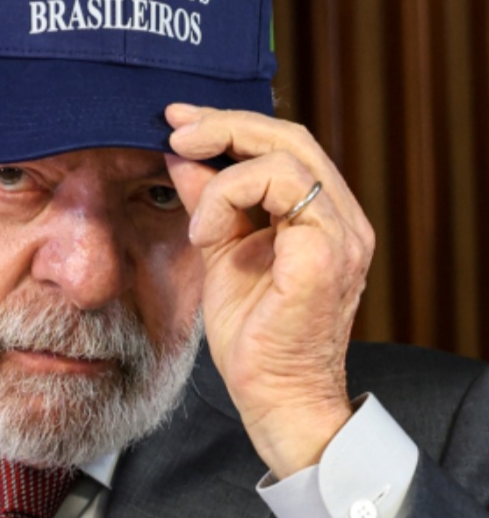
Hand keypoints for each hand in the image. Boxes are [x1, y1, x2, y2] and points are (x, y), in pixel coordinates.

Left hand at [165, 104, 374, 478]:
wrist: (274, 396)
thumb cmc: (252, 333)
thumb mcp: (221, 251)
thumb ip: (209, 201)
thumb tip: (181, 155)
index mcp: (321, 216)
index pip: (284, 145)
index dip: (231, 124)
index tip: (179, 121)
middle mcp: (341, 218)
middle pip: (289, 137)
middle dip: (224, 125)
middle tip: (176, 129)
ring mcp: (341, 234)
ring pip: (285, 157)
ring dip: (224, 174)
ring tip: (198, 223)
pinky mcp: (326, 254)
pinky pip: (281, 190)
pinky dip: (230, 198)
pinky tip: (207, 234)